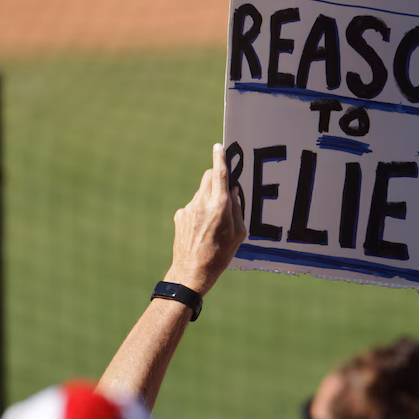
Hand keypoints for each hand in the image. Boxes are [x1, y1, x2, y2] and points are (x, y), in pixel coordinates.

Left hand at [164, 143, 247, 295]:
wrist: (192, 272)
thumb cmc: (221, 255)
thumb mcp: (239, 233)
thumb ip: (237, 208)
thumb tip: (233, 191)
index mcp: (219, 205)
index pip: (219, 173)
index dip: (220, 158)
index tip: (219, 146)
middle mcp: (201, 202)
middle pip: (208, 177)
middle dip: (216, 178)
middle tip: (224, 191)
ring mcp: (188, 208)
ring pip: (201, 192)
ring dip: (209, 198)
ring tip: (214, 222)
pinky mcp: (179, 216)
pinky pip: (192, 206)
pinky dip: (199, 211)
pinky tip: (202, 230)